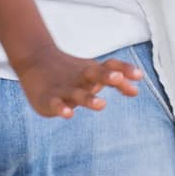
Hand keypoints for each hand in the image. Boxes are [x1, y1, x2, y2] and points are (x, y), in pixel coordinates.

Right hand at [17, 51, 140, 119]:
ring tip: (101, 104)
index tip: (139, 76)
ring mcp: (64, 88)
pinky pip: (56, 104)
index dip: (124, 69)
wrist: (35, 61)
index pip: (110, 66)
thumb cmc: (72, 71)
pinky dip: (61, 109)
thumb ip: (117, 82)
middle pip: (94, 74)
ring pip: (77, 93)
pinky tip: (68, 114)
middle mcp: (80, 78)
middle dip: (107, 76)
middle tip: (118, 78)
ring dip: (89, 98)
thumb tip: (136, 90)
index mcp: (92, 71)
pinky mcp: (49, 99)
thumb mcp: (94, 74)